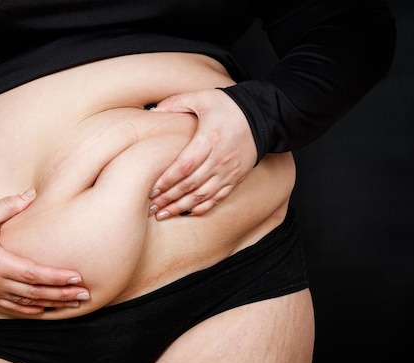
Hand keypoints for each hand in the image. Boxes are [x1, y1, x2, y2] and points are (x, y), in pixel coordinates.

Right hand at [0, 188, 88, 313]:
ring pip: (27, 303)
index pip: (33, 274)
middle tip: (85, 294)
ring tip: (74, 302)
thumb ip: (9, 206)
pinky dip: (31, 310)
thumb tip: (32, 193)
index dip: (56, 278)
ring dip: (52, 303)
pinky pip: (12, 307)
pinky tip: (44, 310)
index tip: (76, 277)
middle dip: (62, 294)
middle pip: (36, 292)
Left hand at [147, 88, 257, 219]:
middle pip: (191, 184)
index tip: (152, 189)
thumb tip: (151, 111)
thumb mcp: (202, 98)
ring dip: (181, 207)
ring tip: (163, 214)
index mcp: (209, 139)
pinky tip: (187, 212)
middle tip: (151, 206)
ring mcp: (229, 171)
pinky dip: (202, 207)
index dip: (168, 180)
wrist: (262, 116)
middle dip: (169, 198)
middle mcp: (219, 159)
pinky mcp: (235, 178)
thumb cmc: (228, 106)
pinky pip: (218, 198)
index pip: (185, 166)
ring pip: (202, 195)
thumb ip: (175, 103)